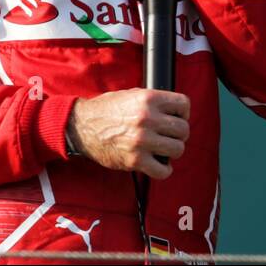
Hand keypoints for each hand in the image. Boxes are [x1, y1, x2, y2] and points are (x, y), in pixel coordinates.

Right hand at [66, 89, 190, 179]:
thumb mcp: (132, 95)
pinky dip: (164, 170)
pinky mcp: (135, 160)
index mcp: (149, 99)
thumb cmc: (107, 110)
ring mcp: (142, 140)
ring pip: (178, 149)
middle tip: (169, 136)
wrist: (82, 126)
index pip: (183, 105)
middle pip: (183, 129)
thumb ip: (154, 102)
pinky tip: (158, 164)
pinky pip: (163, 170)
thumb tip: (175, 111)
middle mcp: (148, 118)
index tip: (178, 118)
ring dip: (172, 151)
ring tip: (164, 149)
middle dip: (179, 134)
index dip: (183, 113)